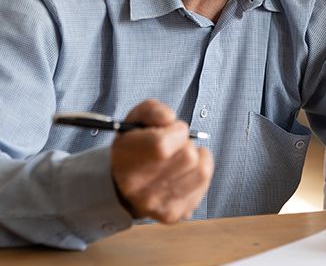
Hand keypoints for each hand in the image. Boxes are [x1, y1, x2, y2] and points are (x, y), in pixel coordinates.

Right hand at [111, 99, 213, 222]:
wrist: (121, 186)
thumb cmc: (133, 149)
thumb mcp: (135, 120)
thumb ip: (153, 110)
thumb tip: (169, 118)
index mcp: (125, 160)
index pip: (161, 145)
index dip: (176, 132)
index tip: (172, 131)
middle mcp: (139, 188)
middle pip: (188, 157)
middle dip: (187, 144)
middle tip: (176, 146)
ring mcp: (157, 204)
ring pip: (201, 171)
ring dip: (197, 159)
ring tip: (182, 157)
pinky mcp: (173, 214)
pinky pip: (204, 186)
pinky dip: (200, 173)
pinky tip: (186, 172)